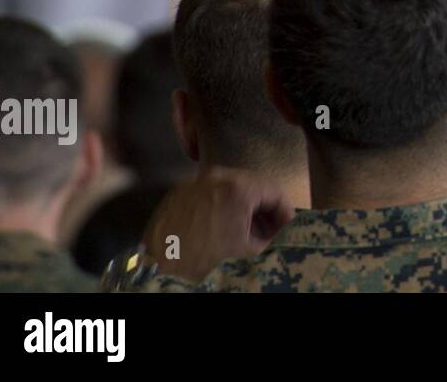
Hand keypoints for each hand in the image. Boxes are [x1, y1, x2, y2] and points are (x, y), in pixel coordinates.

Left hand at [142, 167, 294, 280]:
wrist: (159, 271)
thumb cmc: (203, 260)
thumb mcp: (249, 250)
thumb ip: (272, 236)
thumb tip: (278, 232)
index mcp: (239, 187)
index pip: (275, 190)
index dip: (286, 211)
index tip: (287, 226)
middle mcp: (217, 176)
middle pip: (253, 185)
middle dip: (264, 207)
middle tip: (268, 230)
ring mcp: (194, 181)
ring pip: (230, 186)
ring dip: (242, 205)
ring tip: (243, 231)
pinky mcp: (178, 191)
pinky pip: (208, 192)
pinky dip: (219, 205)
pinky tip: (220, 226)